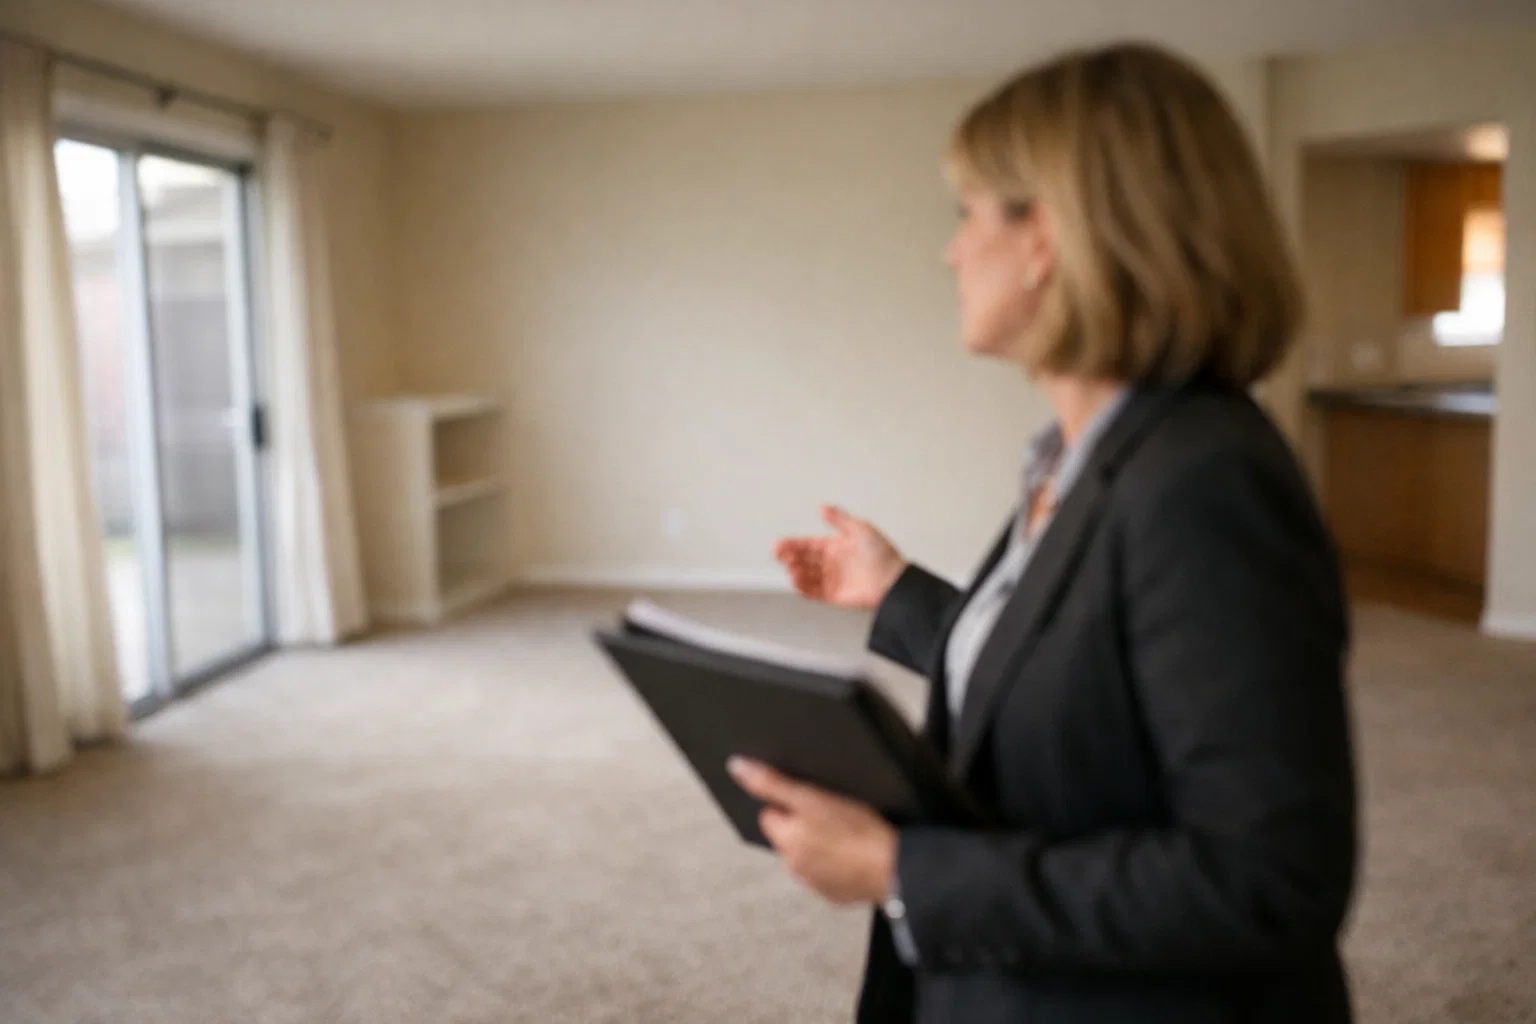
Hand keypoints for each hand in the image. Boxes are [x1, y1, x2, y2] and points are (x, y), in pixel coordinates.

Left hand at [727, 756, 896, 905]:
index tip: (810, 798)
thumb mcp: (813, 797)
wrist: (895, 867)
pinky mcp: (836, 895)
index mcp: (787, 841)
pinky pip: (828, 873)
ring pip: (807, 856)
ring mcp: (816, 884)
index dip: (788, 802)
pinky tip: (854, 852)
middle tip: (831, 813)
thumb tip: (737, 767)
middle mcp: (795, 867)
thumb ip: (772, 783)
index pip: (770, 815)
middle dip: (802, 825)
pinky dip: (836, 863)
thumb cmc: (859, 830)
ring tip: (846, 832)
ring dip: (818, 845)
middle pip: (787, 837)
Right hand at [773, 505, 905, 610]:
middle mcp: (832, 563)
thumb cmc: (883, 555)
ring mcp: (832, 580)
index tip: (780, 544)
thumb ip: (840, 519)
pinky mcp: (834, 596)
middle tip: (780, 555)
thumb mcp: (861, 529)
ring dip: (795, 571)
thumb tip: (823, 507)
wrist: (893, 581)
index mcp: (836, 546)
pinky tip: (796, 582)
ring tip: (790, 568)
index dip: (793, 544)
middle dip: (790, 557)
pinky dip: (803, 588)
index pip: (809, 545)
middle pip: (804, 560)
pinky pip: (813, 592)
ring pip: (806, 576)